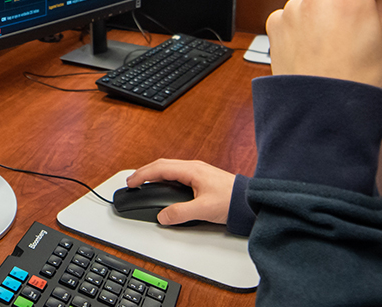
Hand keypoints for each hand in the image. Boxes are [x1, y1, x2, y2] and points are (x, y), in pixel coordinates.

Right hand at [124, 159, 238, 225]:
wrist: (251, 200)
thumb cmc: (232, 201)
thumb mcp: (203, 210)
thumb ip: (180, 213)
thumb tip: (163, 216)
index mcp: (192, 170)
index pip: (160, 169)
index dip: (142, 175)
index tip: (130, 182)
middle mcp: (194, 168)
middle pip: (162, 165)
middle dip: (144, 172)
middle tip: (132, 182)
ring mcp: (198, 171)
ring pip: (169, 168)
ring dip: (154, 174)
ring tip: (144, 182)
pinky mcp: (202, 178)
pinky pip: (177, 173)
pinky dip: (164, 177)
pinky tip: (164, 185)